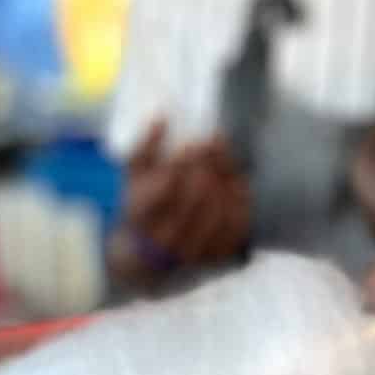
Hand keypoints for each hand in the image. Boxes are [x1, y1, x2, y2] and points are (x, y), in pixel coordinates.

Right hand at [108, 121, 252, 282]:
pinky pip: (236, 228)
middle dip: (207, 165)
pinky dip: (240, 203)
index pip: (167, 186)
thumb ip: (145, 145)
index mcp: (142, 214)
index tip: (194, 143)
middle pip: (197, 197)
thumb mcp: (134, 176)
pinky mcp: (213, 258)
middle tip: (213, 142)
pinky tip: (236, 184)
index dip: (184, 163)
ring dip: (225, 181)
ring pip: (219, 212)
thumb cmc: (142, 205)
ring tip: (224, 162)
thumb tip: (162, 117)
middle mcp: (166, 236)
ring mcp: (191, 250)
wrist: (144, 258)